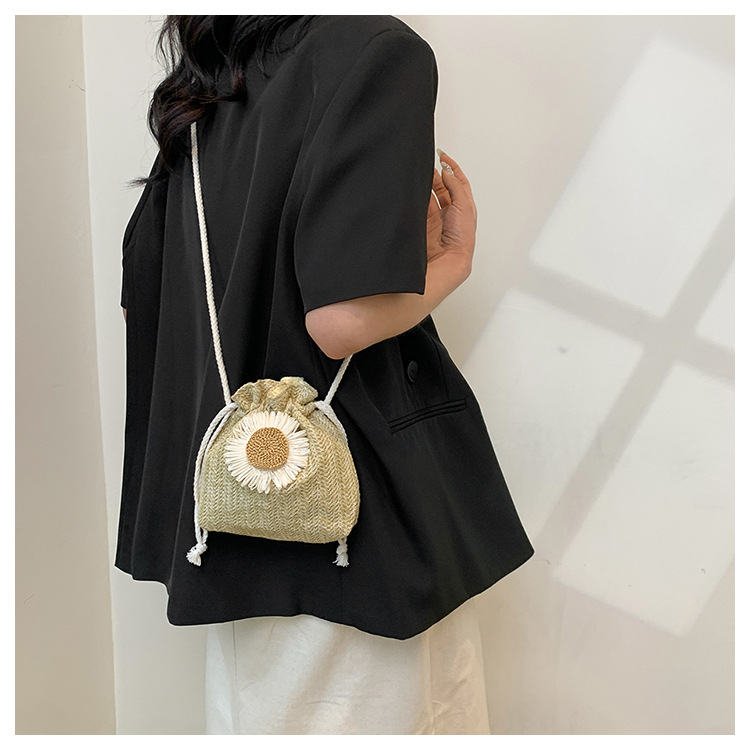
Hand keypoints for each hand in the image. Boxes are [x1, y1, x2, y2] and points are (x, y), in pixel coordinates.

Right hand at [426, 149, 476, 282]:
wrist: (447, 260)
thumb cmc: (461, 240)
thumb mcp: (464, 206)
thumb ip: (455, 186)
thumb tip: (447, 171)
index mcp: (464, 208)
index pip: (458, 182)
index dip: (451, 168)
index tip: (442, 156)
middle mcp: (450, 213)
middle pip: (442, 187)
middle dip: (436, 174)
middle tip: (428, 163)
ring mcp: (436, 219)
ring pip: (429, 196)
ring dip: (426, 185)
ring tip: (420, 174)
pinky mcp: (423, 225)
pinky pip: (419, 207)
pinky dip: (417, 197)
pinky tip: (415, 190)